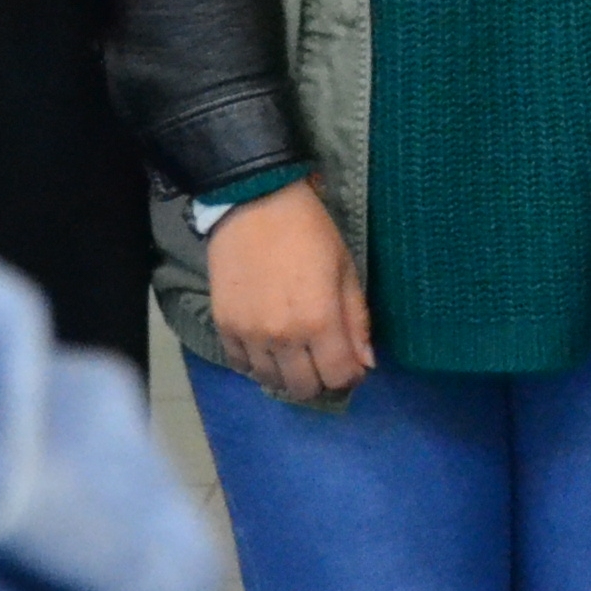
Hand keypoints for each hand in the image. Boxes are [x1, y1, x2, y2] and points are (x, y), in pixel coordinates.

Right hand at [205, 179, 372, 402]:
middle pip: (304, 388)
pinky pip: (240, 365)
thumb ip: (357, 320)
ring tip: (294, 353)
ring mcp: (249, 334)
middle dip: (320, 380)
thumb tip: (366, 363)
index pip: (339, 377)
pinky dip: (256, 363)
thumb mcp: (345, 269)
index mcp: (319, 321)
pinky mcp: (224, 326)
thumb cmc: (310, 231)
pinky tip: (266, 346)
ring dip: (287, 374)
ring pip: (271, 381)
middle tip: (322, 359)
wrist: (254, 202)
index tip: (350, 364)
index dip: (350, 376)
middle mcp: (283, 337)